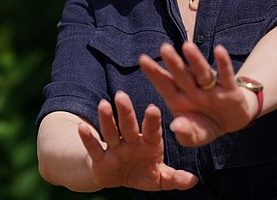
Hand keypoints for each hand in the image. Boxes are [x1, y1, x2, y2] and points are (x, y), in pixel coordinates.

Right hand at [77, 91, 197, 190]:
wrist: (118, 178)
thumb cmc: (142, 173)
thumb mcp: (160, 178)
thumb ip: (175, 178)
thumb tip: (194, 180)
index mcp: (149, 144)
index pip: (151, 131)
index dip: (151, 121)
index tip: (153, 108)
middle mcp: (131, 141)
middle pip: (129, 125)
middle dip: (126, 112)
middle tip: (122, 95)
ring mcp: (115, 148)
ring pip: (111, 131)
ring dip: (107, 119)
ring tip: (103, 104)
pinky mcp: (100, 158)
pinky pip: (94, 147)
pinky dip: (88, 138)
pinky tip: (82, 127)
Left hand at [140, 43, 254, 146]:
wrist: (230, 124)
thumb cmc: (205, 126)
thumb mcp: (194, 136)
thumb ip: (185, 133)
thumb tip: (176, 126)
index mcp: (178, 99)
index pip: (164, 84)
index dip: (154, 73)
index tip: (142, 59)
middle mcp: (192, 89)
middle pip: (182, 75)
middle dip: (173, 63)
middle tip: (164, 49)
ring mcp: (210, 87)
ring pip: (201, 72)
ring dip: (195, 60)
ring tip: (187, 46)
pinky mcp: (229, 89)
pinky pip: (225, 75)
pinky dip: (223, 64)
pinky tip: (219, 50)